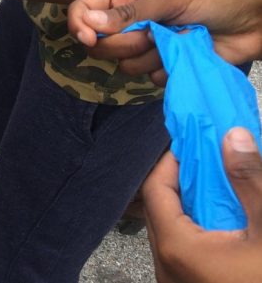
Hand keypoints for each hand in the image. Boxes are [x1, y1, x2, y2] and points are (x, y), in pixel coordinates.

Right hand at [68, 0, 261, 84]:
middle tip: (154, 33)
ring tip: (180, 39)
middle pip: (101, 44)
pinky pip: (150, 78)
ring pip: (126, 64)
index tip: (90, 39)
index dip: (81, 26)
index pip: (84, 10)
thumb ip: (129, 13)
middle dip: (126, 43)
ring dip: (152, 56)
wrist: (254, 20)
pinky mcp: (164, 65)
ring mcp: (147, 44)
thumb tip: (87, 23)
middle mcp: (130, 21)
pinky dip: (170, 69)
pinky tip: (188, 53)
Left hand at [144, 128, 261, 282]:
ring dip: (190, 204)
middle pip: (160, 207)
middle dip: (181, 179)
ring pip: (171, 229)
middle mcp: (165, 264)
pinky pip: (183, 249)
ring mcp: (175, 279)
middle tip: (206, 158)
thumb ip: (249, 182)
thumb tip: (233, 136)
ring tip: (216, 184)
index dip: (171, 159)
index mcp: (176, 246)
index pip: (154, 187)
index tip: (193, 141)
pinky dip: (198, 228)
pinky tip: (223, 219)